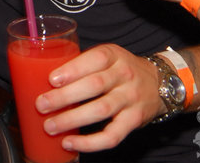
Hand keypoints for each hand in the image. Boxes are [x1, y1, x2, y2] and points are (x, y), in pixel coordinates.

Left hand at [34, 44, 164, 152]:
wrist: (159, 83)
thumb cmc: (120, 70)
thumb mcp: (107, 57)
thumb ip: (82, 64)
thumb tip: (40, 78)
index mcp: (113, 55)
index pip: (95, 59)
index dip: (73, 70)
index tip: (51, 79)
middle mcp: (124, 75)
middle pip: (94, 85)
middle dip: (64, 97)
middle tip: (41, 105)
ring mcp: (131, 98)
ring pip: (101, 110)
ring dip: (72, 119)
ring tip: (50, 126)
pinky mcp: (134, 120)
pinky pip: (112, 135)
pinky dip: (90, 143)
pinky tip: (70, 143)